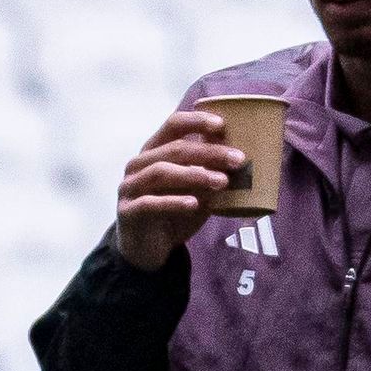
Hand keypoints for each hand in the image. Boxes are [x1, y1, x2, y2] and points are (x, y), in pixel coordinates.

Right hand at [115, 109, 247, 271]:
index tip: (223, 124)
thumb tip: (242, 157)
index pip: (173, 125)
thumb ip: (210, 172)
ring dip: (195, 174)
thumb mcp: (196, 190)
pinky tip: (194, 204)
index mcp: (154, 151)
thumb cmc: (175, 212)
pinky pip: (150, 203)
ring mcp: (130, 187)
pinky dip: (174, 202)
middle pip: (174, 150)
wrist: (148, 249)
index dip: (196, 121)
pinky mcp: (128, 212)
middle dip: (209, 152)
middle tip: (238, 160)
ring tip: (222, 182)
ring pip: (161, 172)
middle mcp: (138, 164)